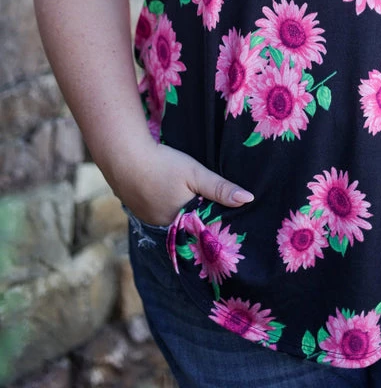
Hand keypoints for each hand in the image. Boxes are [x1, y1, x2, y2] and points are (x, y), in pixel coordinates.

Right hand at [112, 140, 253, 226]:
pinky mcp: (141, 211)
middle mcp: (164, 228)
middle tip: (217, 212)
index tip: (232, 224)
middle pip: (188, 227)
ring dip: (184, 214)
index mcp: (180, 222)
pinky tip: (174, 197)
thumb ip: (220, 188)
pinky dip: (169, 208)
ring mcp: (150, 221)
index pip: (203, 231)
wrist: (123, 157)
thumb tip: (248, 199)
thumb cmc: (163, 165)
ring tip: (198, 204)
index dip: (215, 226)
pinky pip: (161, 215)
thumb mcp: (195, 173)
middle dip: (201, 221)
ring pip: (174, 221)